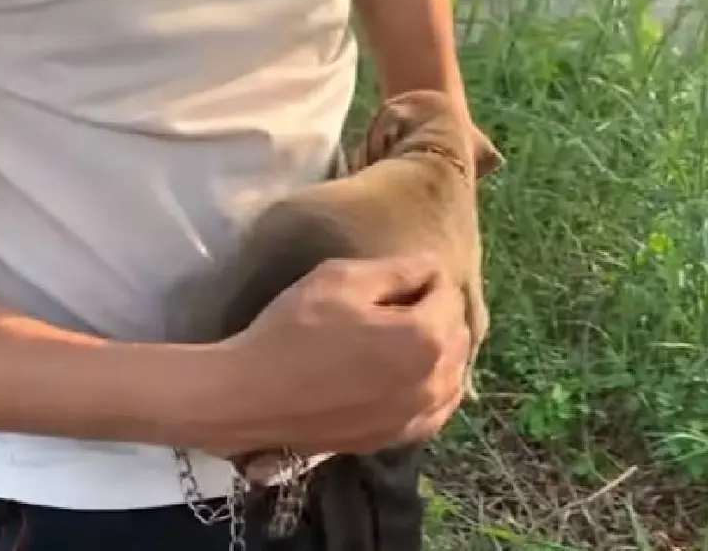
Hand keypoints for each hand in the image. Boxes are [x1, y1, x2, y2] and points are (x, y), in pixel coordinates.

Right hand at [223, 254, 469, 455]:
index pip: (448, 293)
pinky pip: (436, 408)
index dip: (424, 276)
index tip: (393, 276)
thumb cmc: (292, 330)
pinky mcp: (397, 438)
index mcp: (425, 338)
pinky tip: (408, 376)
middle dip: (437, 312)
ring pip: (453, 373)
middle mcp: (433, 381)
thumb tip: (432, 268)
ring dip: (439, 350)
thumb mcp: (341, 280)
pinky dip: (432, 387)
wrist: (250, 396)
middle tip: (397, 303)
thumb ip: (397, 270)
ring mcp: (417, 416)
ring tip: (403, 337)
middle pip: (457, 333)